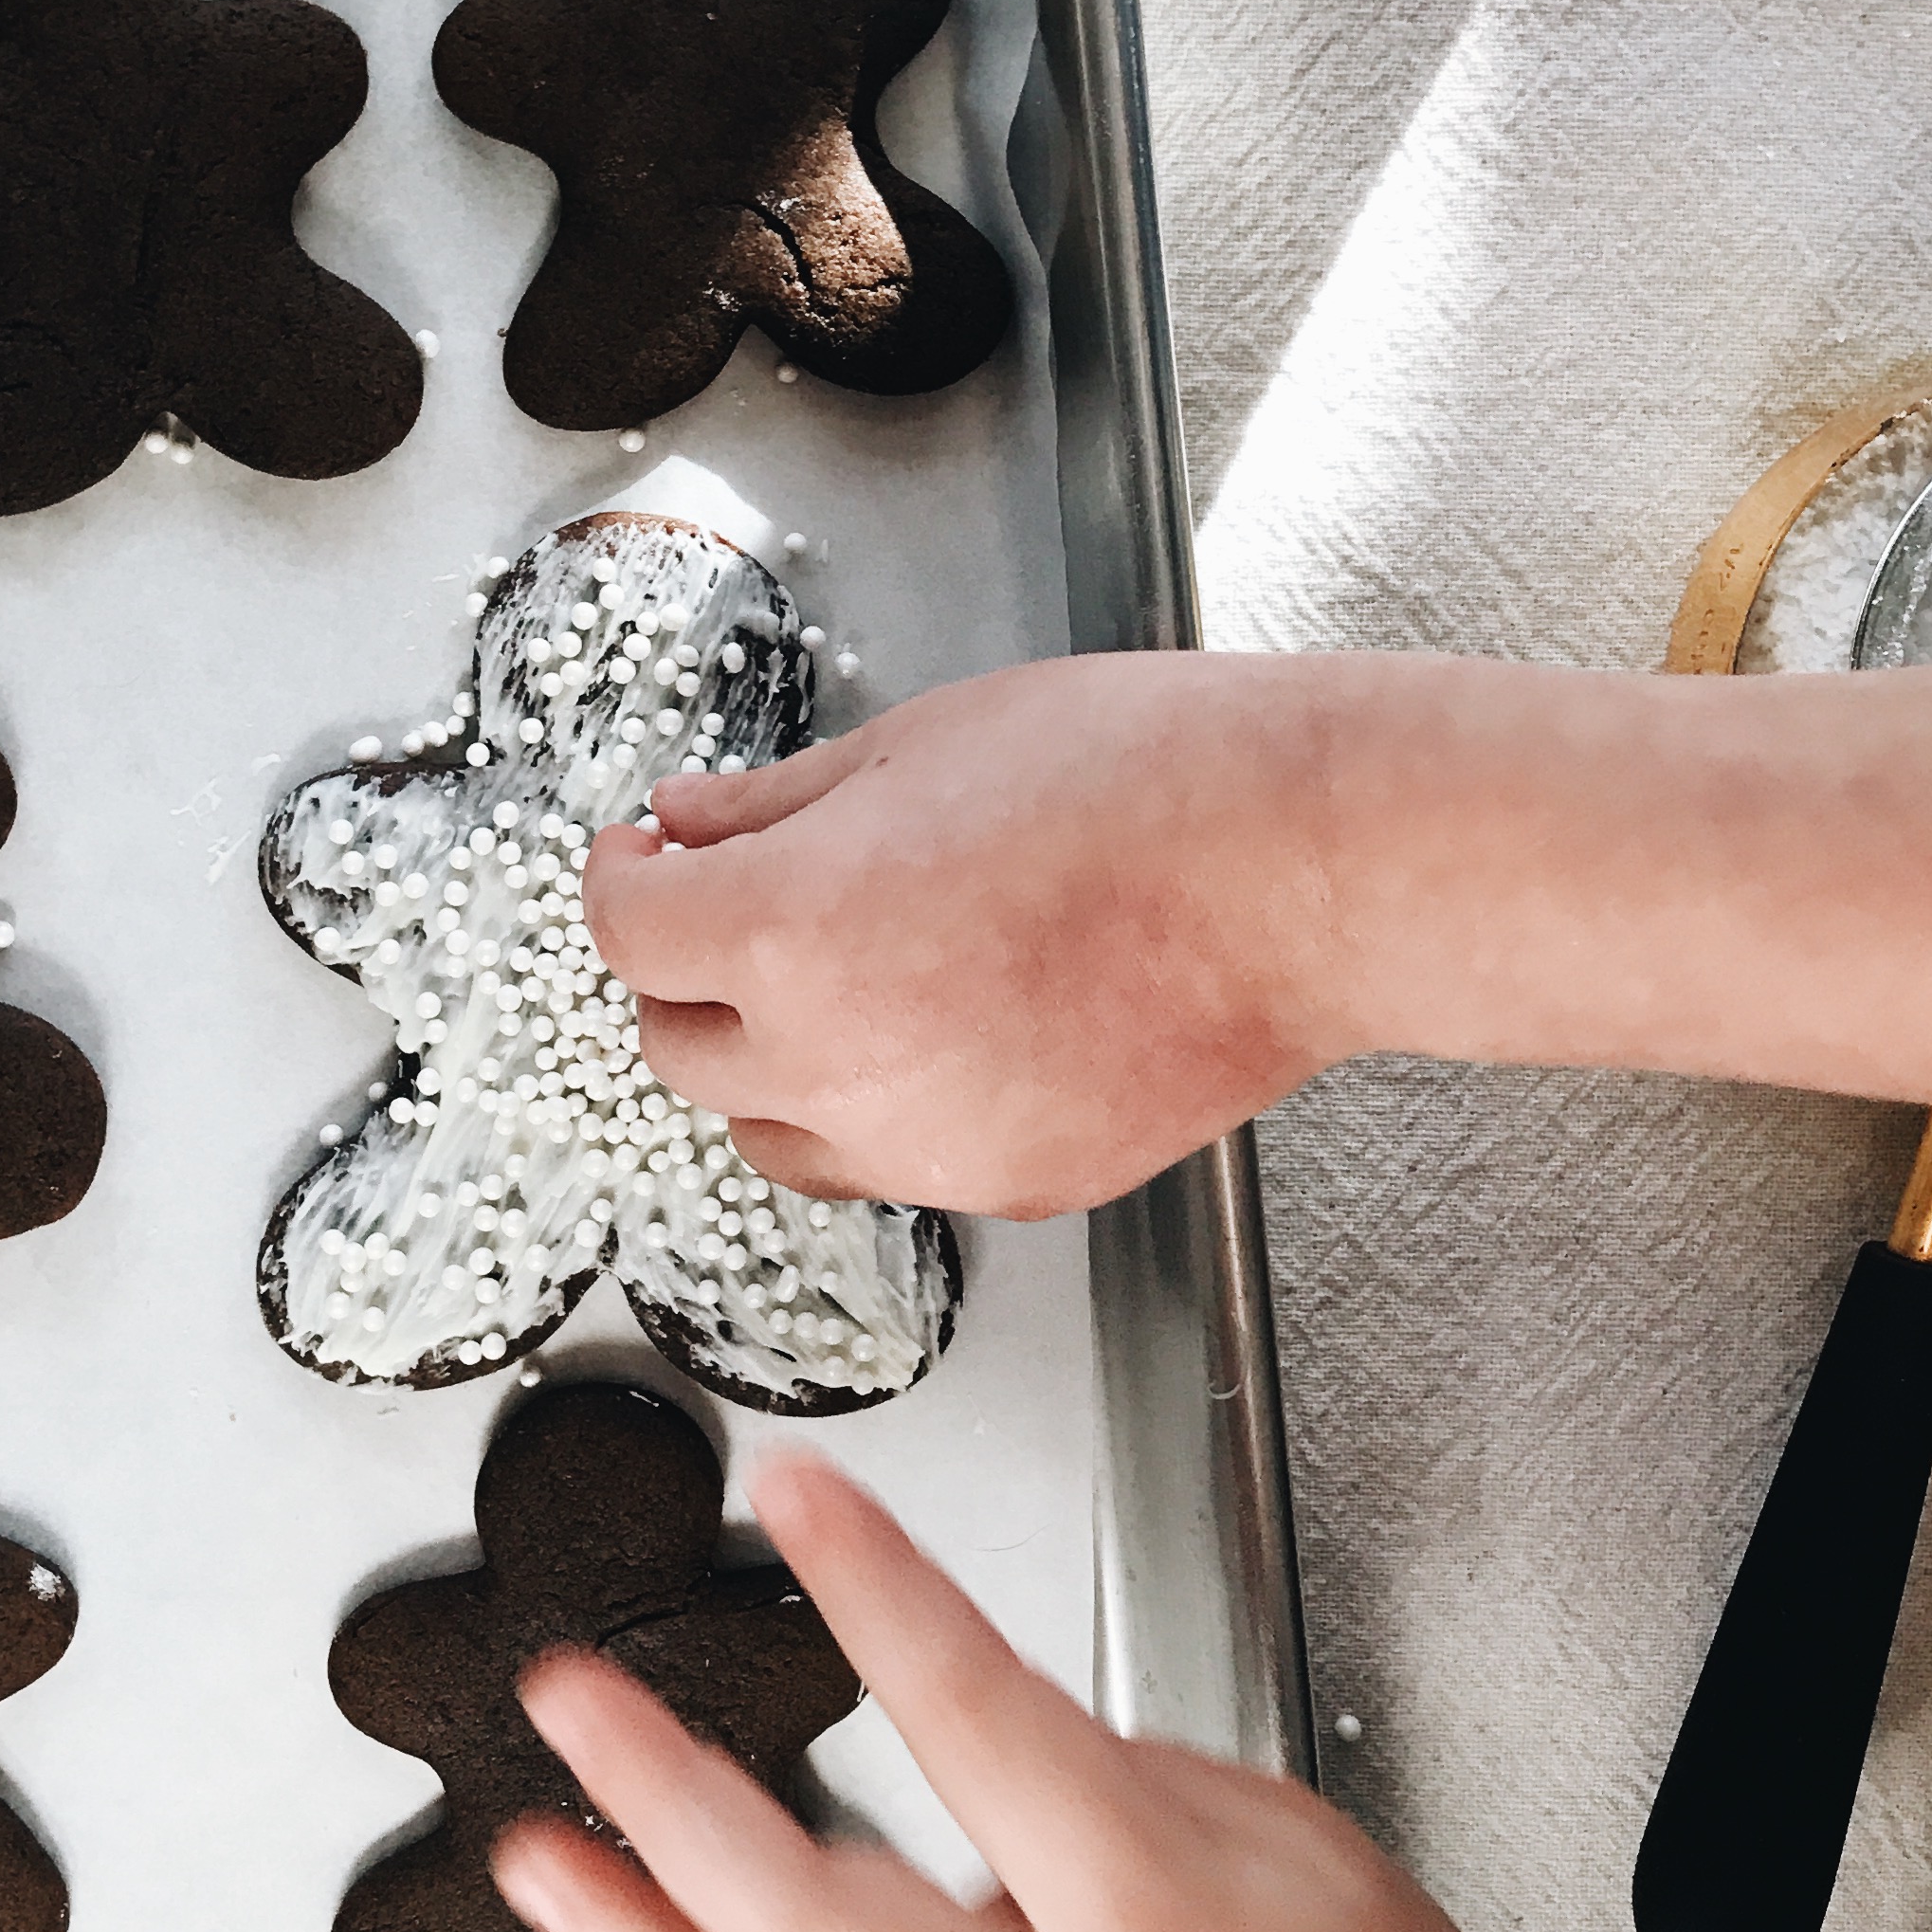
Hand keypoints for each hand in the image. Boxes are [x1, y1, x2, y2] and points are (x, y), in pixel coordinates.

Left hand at [494, 1456, 1882, 1931]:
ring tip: (533, 1850)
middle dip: (663, 1792)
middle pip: (806, 1915)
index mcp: (1152, 1922)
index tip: (795, 1494)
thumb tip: (977, 1714)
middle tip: (571, 1688)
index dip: (874, 1590)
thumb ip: (1107, 1768)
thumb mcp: (1282, 1835)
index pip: (974, 1720)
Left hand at [583, 648, 1931, 1216]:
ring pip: (769, 1134)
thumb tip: (684, 826)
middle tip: (734, 903)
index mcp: (797, 929)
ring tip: (842, 973)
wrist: (1309, 868)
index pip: (629, 931)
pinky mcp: (1012, 1187)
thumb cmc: (1143, 776)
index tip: (644, 855)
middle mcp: (842, 1058)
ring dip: (769, 1061)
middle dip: (687, 972)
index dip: (623, 879)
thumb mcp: (918, 744)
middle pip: (676, 1047)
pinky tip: (944, 1026)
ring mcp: (928, 1144)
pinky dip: (881, 1111)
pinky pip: (890, 1167)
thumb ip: (773, 804)